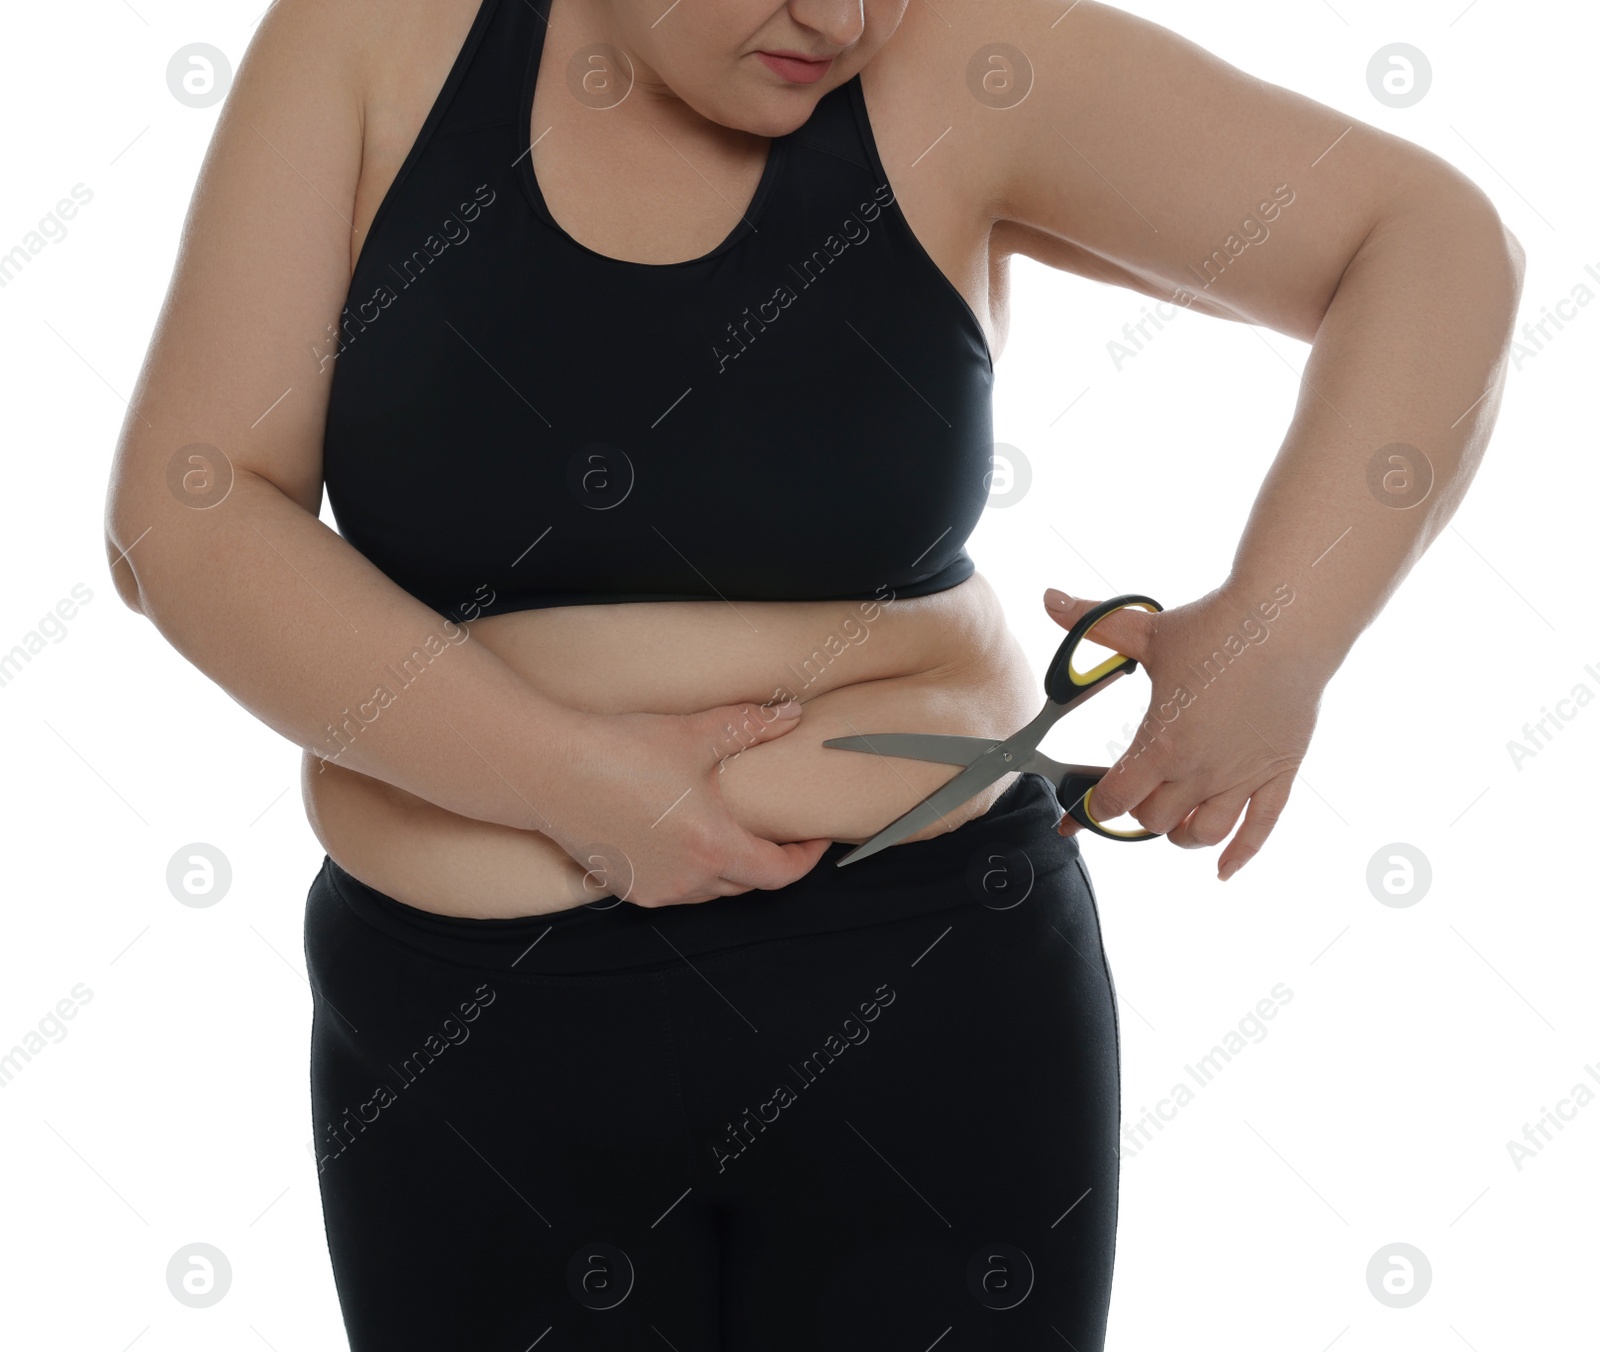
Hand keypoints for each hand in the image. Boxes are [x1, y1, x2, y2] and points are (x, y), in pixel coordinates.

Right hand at [534, 698, 834, 906]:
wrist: (550, 770)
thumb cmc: (622, 751)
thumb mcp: (695, 733)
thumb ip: (751, 725)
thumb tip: (792, 714)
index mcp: (713, 846)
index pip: (779, 873)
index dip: (805, 858)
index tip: (815, 839)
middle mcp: (687, 879)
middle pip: (746, 883)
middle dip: (766, 859)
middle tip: (775, 828)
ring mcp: (654, 889)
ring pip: (709, 890)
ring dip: (727, 868)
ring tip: (728, 831)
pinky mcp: (625, 888)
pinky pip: (673, 889)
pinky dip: (689, 872)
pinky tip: (682, 839)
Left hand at [1042, 585, 1326, 880]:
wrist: (1287, 623)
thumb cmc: (1216, 626)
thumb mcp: (1146, 630)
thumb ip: (1093, 624)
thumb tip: (1049, 597)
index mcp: (1160, 743)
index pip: (1114, 799)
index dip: (1092, 808)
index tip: (1078, 811)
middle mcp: (1198, 770)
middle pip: (1154, 820)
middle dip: (1139, 813)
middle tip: (1136, 796)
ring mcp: (1239, 777)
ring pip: (1201, 835)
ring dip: (1181, 836)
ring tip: (1174, 824)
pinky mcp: (1276, 774)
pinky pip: (1259, 830)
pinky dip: (1239, 855)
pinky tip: (1222, 871)